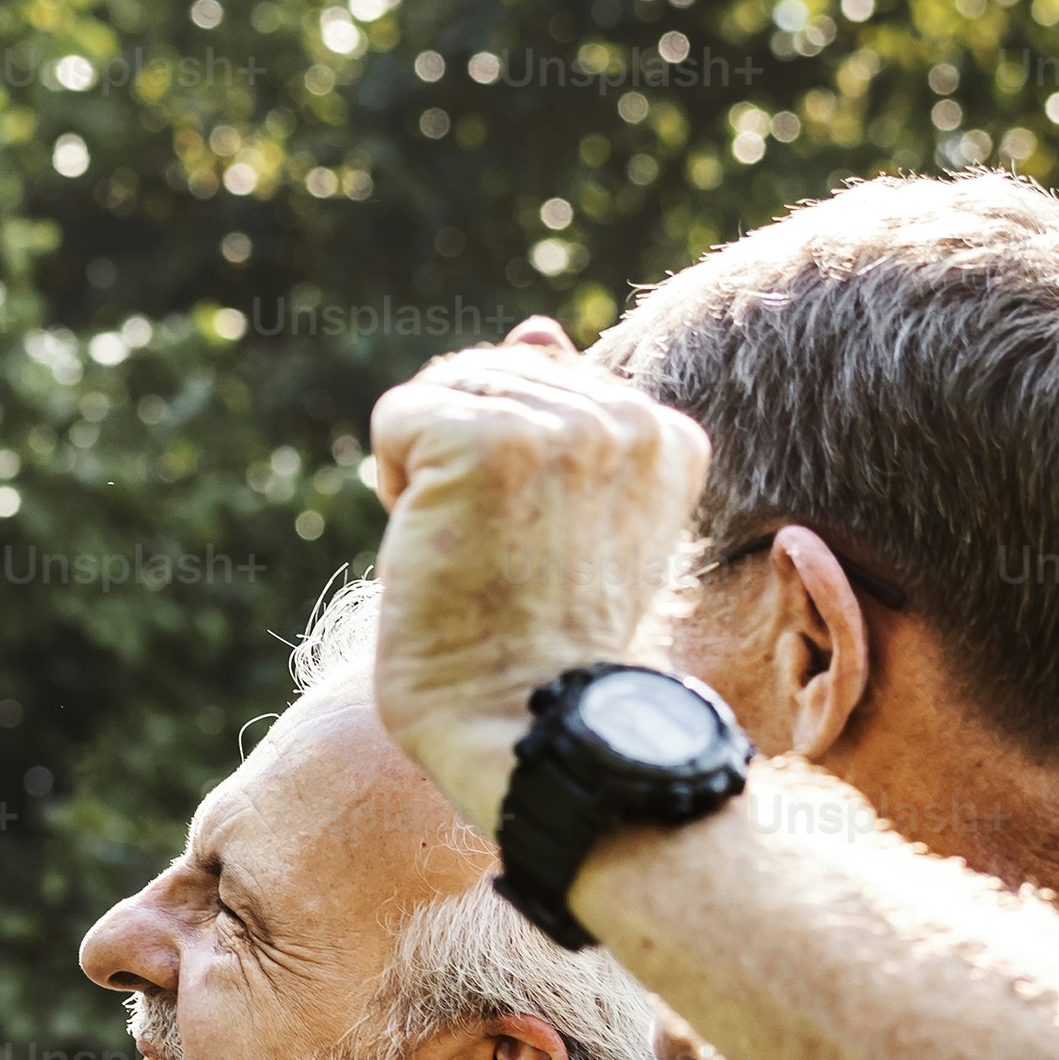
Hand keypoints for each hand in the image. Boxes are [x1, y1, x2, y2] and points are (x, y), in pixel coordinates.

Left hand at [366, 318, 708, 839]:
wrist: (527, 730)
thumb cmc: (541, 651)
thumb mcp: (568, 523)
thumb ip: (558, 418)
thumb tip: (535, 329)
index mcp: (665, 436)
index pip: (539, 386)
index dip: (507, 473)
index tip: (537, 555)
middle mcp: (626, 416)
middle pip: (483, 377)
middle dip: (458, 465)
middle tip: (496, 563)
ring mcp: (559, 425)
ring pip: (437, 394)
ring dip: (426, 480)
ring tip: (473, 559)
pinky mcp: (483, 440)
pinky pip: (395, 416)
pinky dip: (392, 486)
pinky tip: (437, 548)